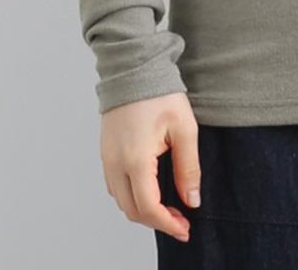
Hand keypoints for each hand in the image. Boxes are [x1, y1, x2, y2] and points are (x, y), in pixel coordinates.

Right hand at [101, 91, 200, 243]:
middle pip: (132, 210)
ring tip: (169, 207)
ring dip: (143, 210)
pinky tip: (151, 190)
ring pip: (121, 201)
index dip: (168, 224)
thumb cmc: (160, 93)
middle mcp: (116, 164)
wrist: (133, 68)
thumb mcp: (184, 128)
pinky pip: (115, 186)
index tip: (185, 229)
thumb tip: (192, 200)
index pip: (148, 208)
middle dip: (157, 221)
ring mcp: (107, 159)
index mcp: (135, 159)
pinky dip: (132, 196)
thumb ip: (188, 167)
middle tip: (181, 220)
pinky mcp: (105, 153)